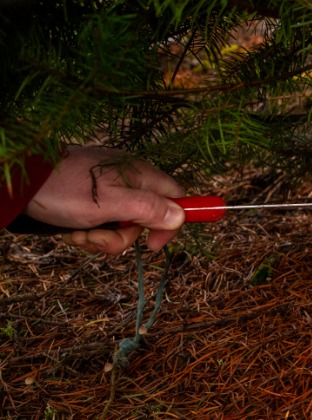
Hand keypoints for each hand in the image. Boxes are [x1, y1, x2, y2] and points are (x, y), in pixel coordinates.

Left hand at [24, 146, 185, 254]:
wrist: (22, 181)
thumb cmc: (64, 190)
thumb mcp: (110, 204)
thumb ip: (148, 209)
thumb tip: (180, 217)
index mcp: (141, 176)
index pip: (175, 198)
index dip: (170, 224)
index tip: (152, 244)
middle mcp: (129, 181)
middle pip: (145, 218)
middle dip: (122, 237)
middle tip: (98, 238)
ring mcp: (109, 189)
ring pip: (120, 225)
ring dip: (101, 237)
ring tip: (79, 232)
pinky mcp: (91, 198)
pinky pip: (101, 222)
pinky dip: (88, 231)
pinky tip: (71, 228)